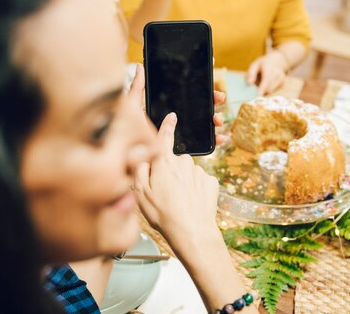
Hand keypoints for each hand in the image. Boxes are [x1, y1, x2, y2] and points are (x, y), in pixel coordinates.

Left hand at [129, 64, 226, 144]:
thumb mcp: (133, 106)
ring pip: (206, 122)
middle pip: (202, 104)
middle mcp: (180, 116)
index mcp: (171, 104)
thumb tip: (139, 66)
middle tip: (220, 97)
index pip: (190, 91)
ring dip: (216, 119)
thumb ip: (137, 88)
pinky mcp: (188, 145)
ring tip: (218, 120)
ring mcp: (185, 131)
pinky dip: (215, 139)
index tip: (213, 73)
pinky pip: (205, 141)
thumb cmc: (131, 130)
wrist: (131, 155)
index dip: (203, 83)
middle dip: (214, 100)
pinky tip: (220, 138)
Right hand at [134, 112, 219, 247]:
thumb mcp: (140, 193)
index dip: (167, 125)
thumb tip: (139, 154)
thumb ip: (138, 169)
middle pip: (174, 161)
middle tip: (163, 193)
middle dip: (169, 172)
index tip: (172, 116)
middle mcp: (183, 162)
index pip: (164, 137)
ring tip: (177, 202)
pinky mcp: (211, 182)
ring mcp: (199, 171)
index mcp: (164, 163)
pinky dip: (195, 190)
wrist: (192, 232)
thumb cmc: (164, 214)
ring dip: (182, 183)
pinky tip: (190, 203)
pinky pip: (200, 182)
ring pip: (187, 172)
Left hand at [246, 51, 287, 95]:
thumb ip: (251, 73)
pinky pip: (274, 90)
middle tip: (255, 88)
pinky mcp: (283, 83)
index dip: (262, 89)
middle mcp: (277, 73)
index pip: (266, 80)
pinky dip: (269, 89)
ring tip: (262, 82)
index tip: (257, 97)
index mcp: (269, 68)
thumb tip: (249, 83)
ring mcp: (281, 78)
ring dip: (265, 90)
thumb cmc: (263, 64)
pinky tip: (268, 83)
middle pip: (268, 88)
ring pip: (271, 90)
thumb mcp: (255, 65)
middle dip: (261, 91)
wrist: (277, 61)